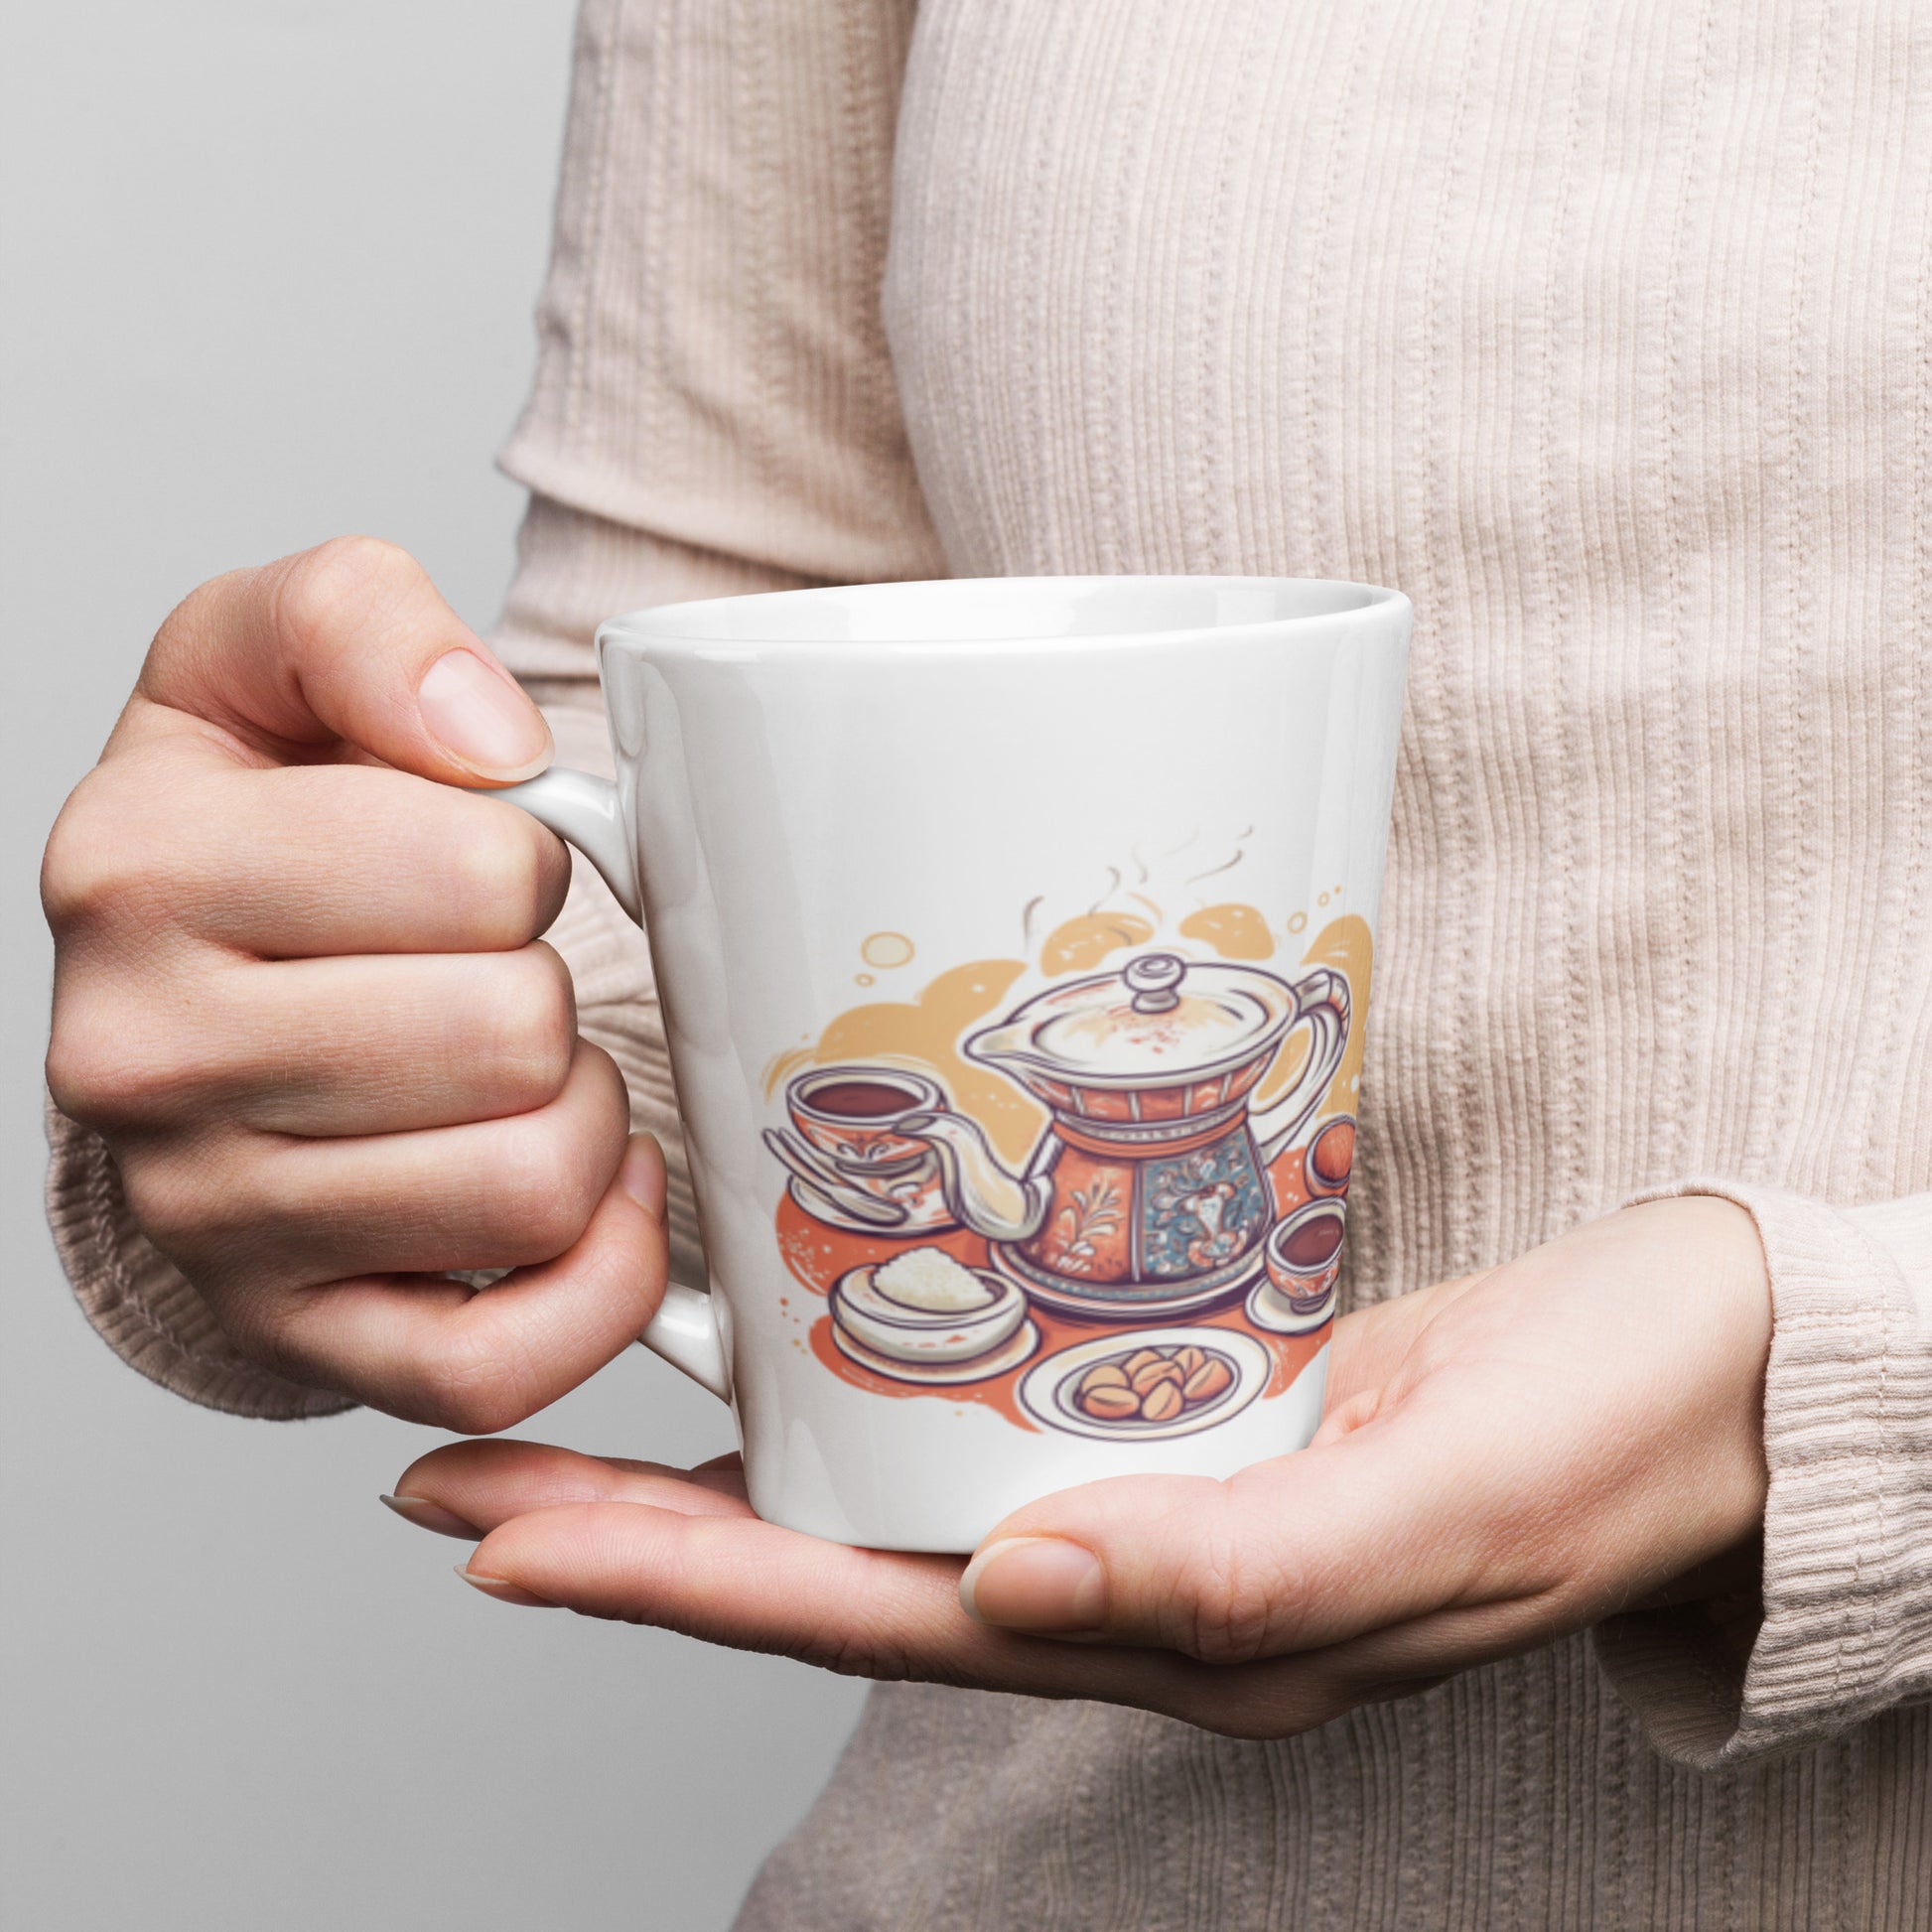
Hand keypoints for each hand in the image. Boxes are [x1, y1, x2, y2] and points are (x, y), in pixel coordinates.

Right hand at [43, 537, 667, 1427]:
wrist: (206, 997)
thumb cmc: (265, 829)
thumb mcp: (274, 659)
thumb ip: (361, 623)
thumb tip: (482, 736)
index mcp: (137, 867)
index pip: (484, 872)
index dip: (531, 860)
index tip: (479, 867)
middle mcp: (140, 1060)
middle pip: (514, 1036)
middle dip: (554, 991)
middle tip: (500, 977)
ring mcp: (211, 1222)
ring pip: (530, 1189)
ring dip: (580, 1121)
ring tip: (518, 1077)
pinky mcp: (299, 1337)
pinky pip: (497, 1365)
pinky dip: (596, 1281)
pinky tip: (580, 1195)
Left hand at [385, 1197, 1770, 1736]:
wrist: (1701, 1370)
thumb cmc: (1605, 1436)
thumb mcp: (1448, 1507)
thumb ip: (1242, 1569)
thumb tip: (1020, 1594)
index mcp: (1179, 1629)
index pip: (877, 1619)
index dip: (681, 1584)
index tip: (507, 1537)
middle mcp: (1131, 1575)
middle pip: (836, 1565)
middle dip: (640, 1533)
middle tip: (457, 1478)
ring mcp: (1145, 1490)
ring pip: (887, 1495)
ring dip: (723, 1467)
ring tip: (561, 1430)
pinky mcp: (1176, 1400)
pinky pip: (977, 1413)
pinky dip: (858, 1389)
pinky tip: (789, 1351)